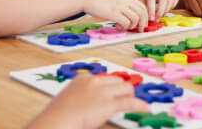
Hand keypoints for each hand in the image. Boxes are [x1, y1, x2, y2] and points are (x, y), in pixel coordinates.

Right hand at [30, 74, 148, 128]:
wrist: (56, 122)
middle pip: (116, 80)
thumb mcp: (68, 100)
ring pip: (126, 88)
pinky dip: (140, 105)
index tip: (113, 91)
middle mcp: (94, 81)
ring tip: (134, 102)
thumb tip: (89, 104)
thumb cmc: (57, 117)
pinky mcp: (109, 104)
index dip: (110, 86)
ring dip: (130, 96)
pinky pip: (130, 103)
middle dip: (121, 89)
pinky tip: (145, 108)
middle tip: (124, 97)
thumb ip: (80, 98)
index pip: (103, 78)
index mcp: (82, 79)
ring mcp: (102, 92)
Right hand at [84, 0, 147, 30]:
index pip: (142, 6)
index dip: (145, 16)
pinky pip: (125, 22)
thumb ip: (124, 3)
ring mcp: (119, 7)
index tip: (143, 22)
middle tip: (140, 29)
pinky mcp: (113, 13)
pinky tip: (119, 26)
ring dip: (133, 26)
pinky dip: (125, 27)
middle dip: (143, 23)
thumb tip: (130, 13)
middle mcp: (125, 1)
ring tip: (126, 27)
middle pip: (142, 13)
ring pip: (135, 18)